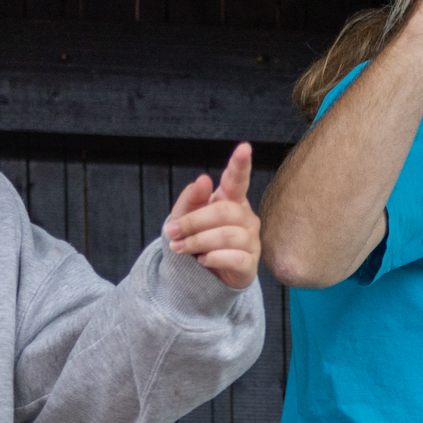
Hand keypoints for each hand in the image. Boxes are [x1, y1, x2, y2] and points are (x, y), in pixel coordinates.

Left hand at [168, 143, 260, 289]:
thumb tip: (204, 180)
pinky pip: (234, 257)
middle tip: (172, 232)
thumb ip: (192, 199)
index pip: (237, 180)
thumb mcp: (185, 216)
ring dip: (197, 242)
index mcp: (231, 200)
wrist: (203, 275)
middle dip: (194, 222)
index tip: (244, 147)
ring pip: (227, 236)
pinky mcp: (249, 263)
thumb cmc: (197, 238)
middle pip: (224, 212)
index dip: (240, 165)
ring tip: (180, 248)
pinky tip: (203, 260)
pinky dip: (213, 258)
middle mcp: (246, 218)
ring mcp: (251, 241)